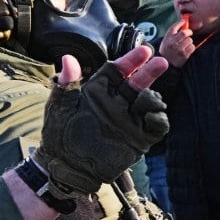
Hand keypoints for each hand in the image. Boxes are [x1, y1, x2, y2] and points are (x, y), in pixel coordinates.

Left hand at [35, 47, 170, 195]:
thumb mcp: (59, 107)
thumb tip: (68, 58)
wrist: (69, 168)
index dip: (130, 60)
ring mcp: (129, 120)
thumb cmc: (59, 136)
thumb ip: (66, 84)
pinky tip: (152, 117)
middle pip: (138, 82)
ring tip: (148, 100)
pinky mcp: (139, 138)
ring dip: (152, 98)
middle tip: (161, 62)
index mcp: (98, 92)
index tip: (144, 51)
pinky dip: (159, 119)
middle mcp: (116, 104)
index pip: (117, 71)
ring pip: (150, 102)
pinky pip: (157, 125)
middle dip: (150, 71)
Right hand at [159, 19, 193, 66]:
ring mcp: (179, 50)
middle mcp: (173, 43)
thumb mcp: (168, 35)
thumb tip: (183, 19)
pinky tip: (186, 49)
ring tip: (184, 45)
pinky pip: (192, 47)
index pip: (182, 31)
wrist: (165, 60)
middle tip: (186, 38)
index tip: (188, 32)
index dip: (187, 30)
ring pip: (190, 41)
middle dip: (188, 35)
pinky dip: (191, 48)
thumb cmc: (168, 46)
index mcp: (169, 37)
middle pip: (186, 35)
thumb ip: (176, 26)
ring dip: (189, 42)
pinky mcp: (184, 56)